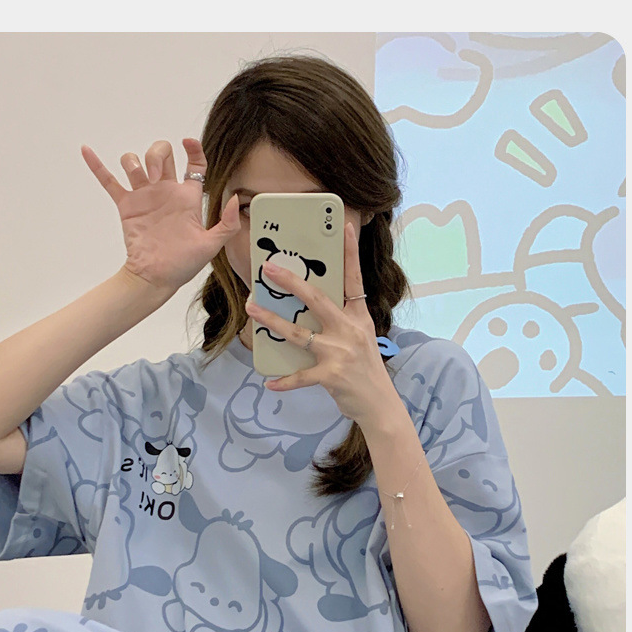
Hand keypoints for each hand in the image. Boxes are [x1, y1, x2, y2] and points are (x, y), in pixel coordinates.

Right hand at [81, 139, 239, 295]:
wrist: (156, 278)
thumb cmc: (183, 264)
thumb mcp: (212, 245)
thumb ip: (226, 223)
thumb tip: (234, 197)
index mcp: (187, 197)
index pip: (193, 163)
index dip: (193, 148)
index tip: (188, 141)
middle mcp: (165, 191)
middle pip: (161, 153)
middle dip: (158, 154)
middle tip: (158, 177)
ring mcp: (144, 196)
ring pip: (135, 161)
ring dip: (136, 161)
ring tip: (142, 179)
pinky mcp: (126, 206)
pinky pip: (109, 182)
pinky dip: (97, 166)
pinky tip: (87, 150)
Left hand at [245, 223, 398, 426]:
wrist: (379, 404)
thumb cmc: (366, 369)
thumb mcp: (361, 337)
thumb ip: (341, 321)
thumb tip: (311, 304)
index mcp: (359, 317)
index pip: (353, 278)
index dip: (349, 252)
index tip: (343, 227)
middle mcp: (350, 330)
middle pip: (317, 299)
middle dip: (291, 282)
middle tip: (269, 269)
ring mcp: (340, 352)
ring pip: (299, 333)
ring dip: (272, 321)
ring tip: (252, 310)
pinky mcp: (331, 376)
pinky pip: (300, 376)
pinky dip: (284, 381)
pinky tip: (269, 382)